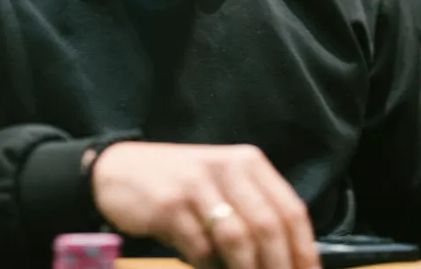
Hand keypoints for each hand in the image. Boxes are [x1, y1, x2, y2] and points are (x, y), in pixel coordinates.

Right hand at [91, 142, 319, 268]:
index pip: (291, 210)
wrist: (116, 170)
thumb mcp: (219, 183)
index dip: (304, 251)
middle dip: (278, 267)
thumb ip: (251, 210)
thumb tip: (286, 258)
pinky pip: (201, 248)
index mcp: (247, 162)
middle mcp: (226, 166)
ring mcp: (197, 184)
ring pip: (238, 239)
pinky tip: (205, 266)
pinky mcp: (170, 204)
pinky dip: (208, 266)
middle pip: (268, 227)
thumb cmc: (177, 183)